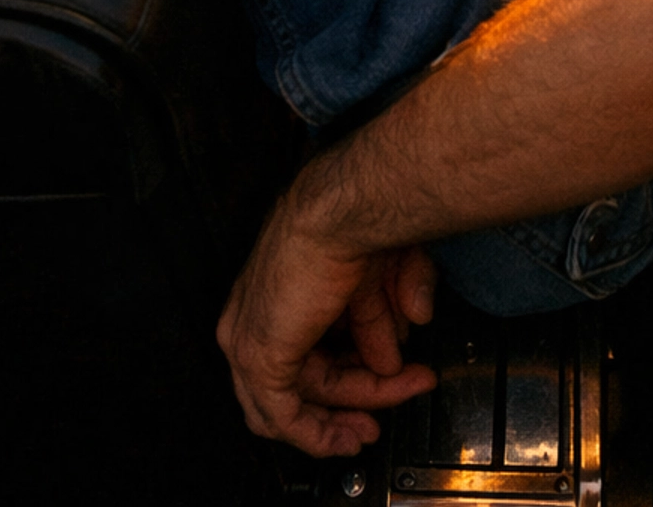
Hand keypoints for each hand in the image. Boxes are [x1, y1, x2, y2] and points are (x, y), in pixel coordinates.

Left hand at [217, 199, 436, 457]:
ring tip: (375, 424)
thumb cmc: (358, 225)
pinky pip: (283, 415)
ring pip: (294, 400)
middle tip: (385, 410)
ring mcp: (249, 335)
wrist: (346, 213)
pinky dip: (316, 435)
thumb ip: (385, 312)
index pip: (310, 343)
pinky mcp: (257, 357)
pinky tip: (346, 440)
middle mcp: (256, 312)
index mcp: (280, 287)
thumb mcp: (380, 278)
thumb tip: (403, 335)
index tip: (390, 380)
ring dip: (340, 417)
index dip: (352, 370)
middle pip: (302, 375)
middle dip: (352, 399)